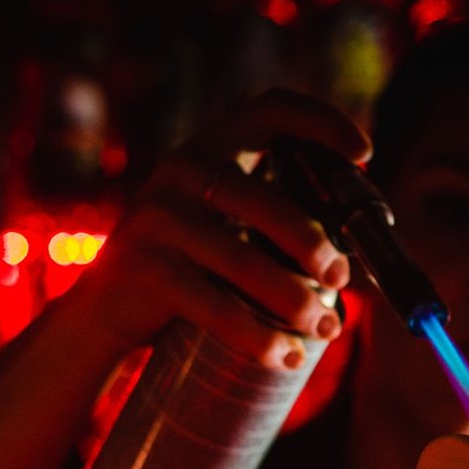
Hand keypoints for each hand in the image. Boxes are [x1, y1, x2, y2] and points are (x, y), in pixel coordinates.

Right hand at [66, 89, 369, 367]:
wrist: (103, 311)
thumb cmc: (185, 269)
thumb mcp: (220, 226)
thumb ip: (268, 220)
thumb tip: (357, 256)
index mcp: (209, 149)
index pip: (270, 110)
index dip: (322, 123)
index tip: (364, 155)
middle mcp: (181, 171)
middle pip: (270, 202)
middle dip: (317, 245)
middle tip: (342, 279)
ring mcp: (159, 219)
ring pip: (249, 264)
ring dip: (299, 303)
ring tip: (326, 329)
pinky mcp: (148, 271)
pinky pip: (220, 309)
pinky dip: (263, 340)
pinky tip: (289, 357)